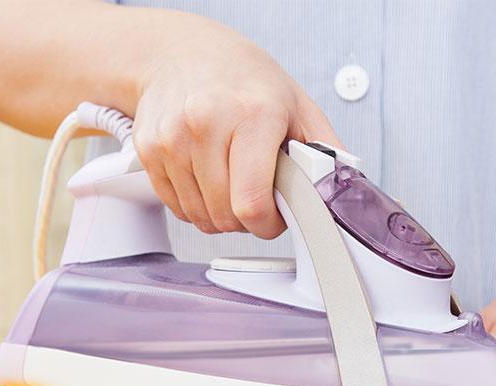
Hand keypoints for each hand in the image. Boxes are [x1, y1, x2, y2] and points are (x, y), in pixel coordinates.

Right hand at [131, 18, 340, 237]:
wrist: (185, 52)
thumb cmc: (245, 80)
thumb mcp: (298, 107)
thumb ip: (326, 152)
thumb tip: (346, 191)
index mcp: (252, 115)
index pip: (252, 203)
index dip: (268, 223)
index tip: (274, 217)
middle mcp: (207, 124)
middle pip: (226, 216)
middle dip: (246, 219)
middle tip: (255, 195)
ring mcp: (173, 138)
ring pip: (200, 217)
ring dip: (220, 213)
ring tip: (231, 182)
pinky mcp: (149, 150)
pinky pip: (177, 207)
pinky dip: (195, 204)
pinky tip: (207, 177)